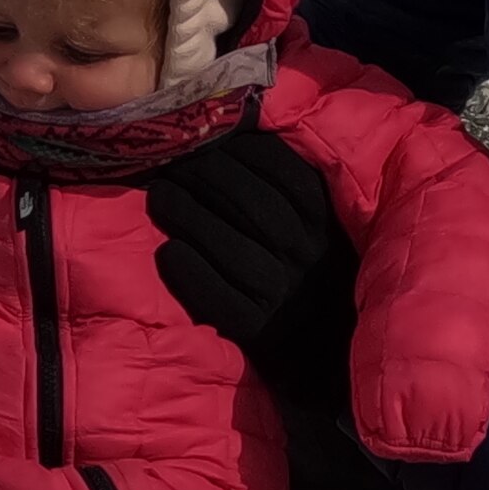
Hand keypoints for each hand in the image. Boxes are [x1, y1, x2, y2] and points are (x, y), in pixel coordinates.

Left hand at [147, 123, 357, 379]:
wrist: (331, 356)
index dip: (240, 149)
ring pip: (230, 247)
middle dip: (205, 175)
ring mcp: (283, 295)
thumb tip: (244, 133)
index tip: (206, 136)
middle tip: (170, 163)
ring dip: (188, 215)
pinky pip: (219, 298)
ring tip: (158, 195)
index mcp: (327, 223)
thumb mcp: (325, 228)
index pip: (283, 172)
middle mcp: (307, 256)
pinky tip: (167, 251)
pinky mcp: (259, 332)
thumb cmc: (318, 275)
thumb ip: (296, 189)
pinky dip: (192, 272)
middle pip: (250, 203)